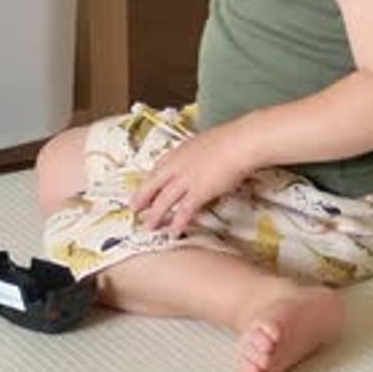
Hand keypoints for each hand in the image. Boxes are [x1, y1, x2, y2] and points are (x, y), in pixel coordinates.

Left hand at [131, 125, 247, 236]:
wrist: (239, 143)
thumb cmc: (229, 139)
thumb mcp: (205, 143)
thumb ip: (197, 154)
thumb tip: (201, 160)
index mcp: (179, 151)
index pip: (158, 167)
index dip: (150, 180)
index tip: (144, 187)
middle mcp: (177, 165)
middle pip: (153, 184)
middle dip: (142, 198)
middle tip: (133, 209)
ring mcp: (186, 179)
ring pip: (164, 200)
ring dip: (155, 215)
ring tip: (149, 226)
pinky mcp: (198, 192)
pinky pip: (184, 211)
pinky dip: (177, 223)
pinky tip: (173, 232)